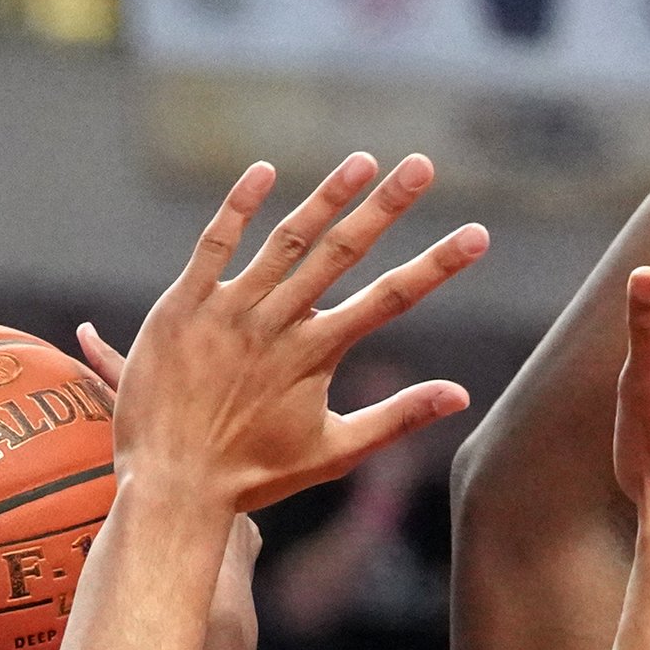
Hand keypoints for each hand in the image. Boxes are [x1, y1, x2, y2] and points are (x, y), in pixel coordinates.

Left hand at [112, 153, 485, 517]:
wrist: (171, 486)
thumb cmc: (253, 474)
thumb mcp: (333, 452)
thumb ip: (396, 418)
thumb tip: (460, 396)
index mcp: (316, 356)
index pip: (390, 300)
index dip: (436, 266)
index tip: (477, 235)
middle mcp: (277, 326)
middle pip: (341, 254)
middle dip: (386, 208)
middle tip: (423, 166)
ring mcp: (230, 311)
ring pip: (285, 241)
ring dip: (325, 198)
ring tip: (363, 163)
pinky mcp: (185, 306)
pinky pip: (214, 245)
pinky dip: (238, 207)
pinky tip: (264, 171)